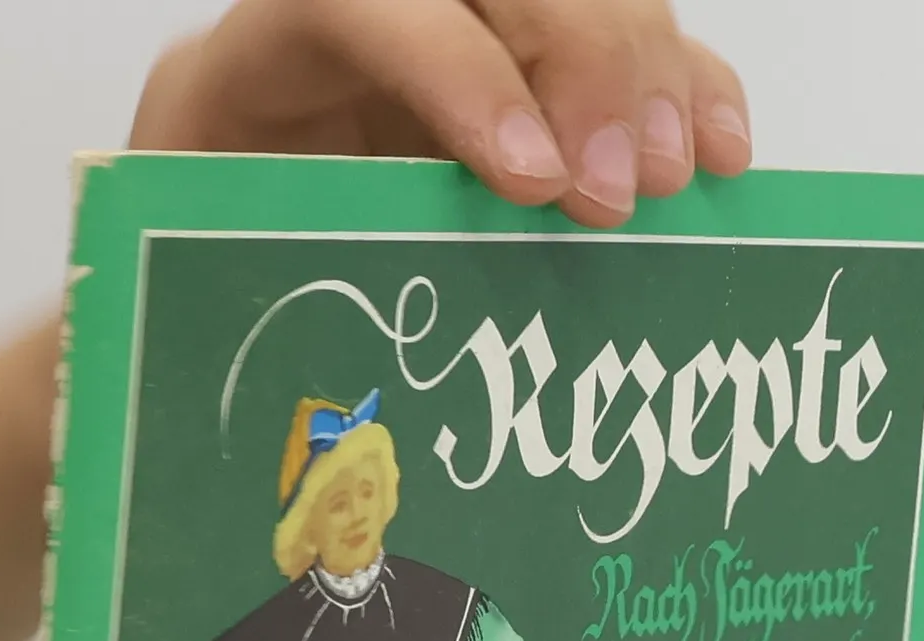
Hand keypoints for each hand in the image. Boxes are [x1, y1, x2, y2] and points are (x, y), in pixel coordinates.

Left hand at [129, 0, 751, 228]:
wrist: (216, 243)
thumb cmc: (211, 266)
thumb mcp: (204, 266)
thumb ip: (245, 259)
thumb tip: (328, 326)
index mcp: (268, 53)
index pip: (372, 1)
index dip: (465, 73)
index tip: (534, 180)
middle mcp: (377, 13)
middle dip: (582, 67)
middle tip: (618, 192)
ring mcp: (469, 34)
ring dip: (647, 77)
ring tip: (676, 178)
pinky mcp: (534, 71)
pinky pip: (632, 44)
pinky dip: (690, 88)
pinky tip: (719, 155)